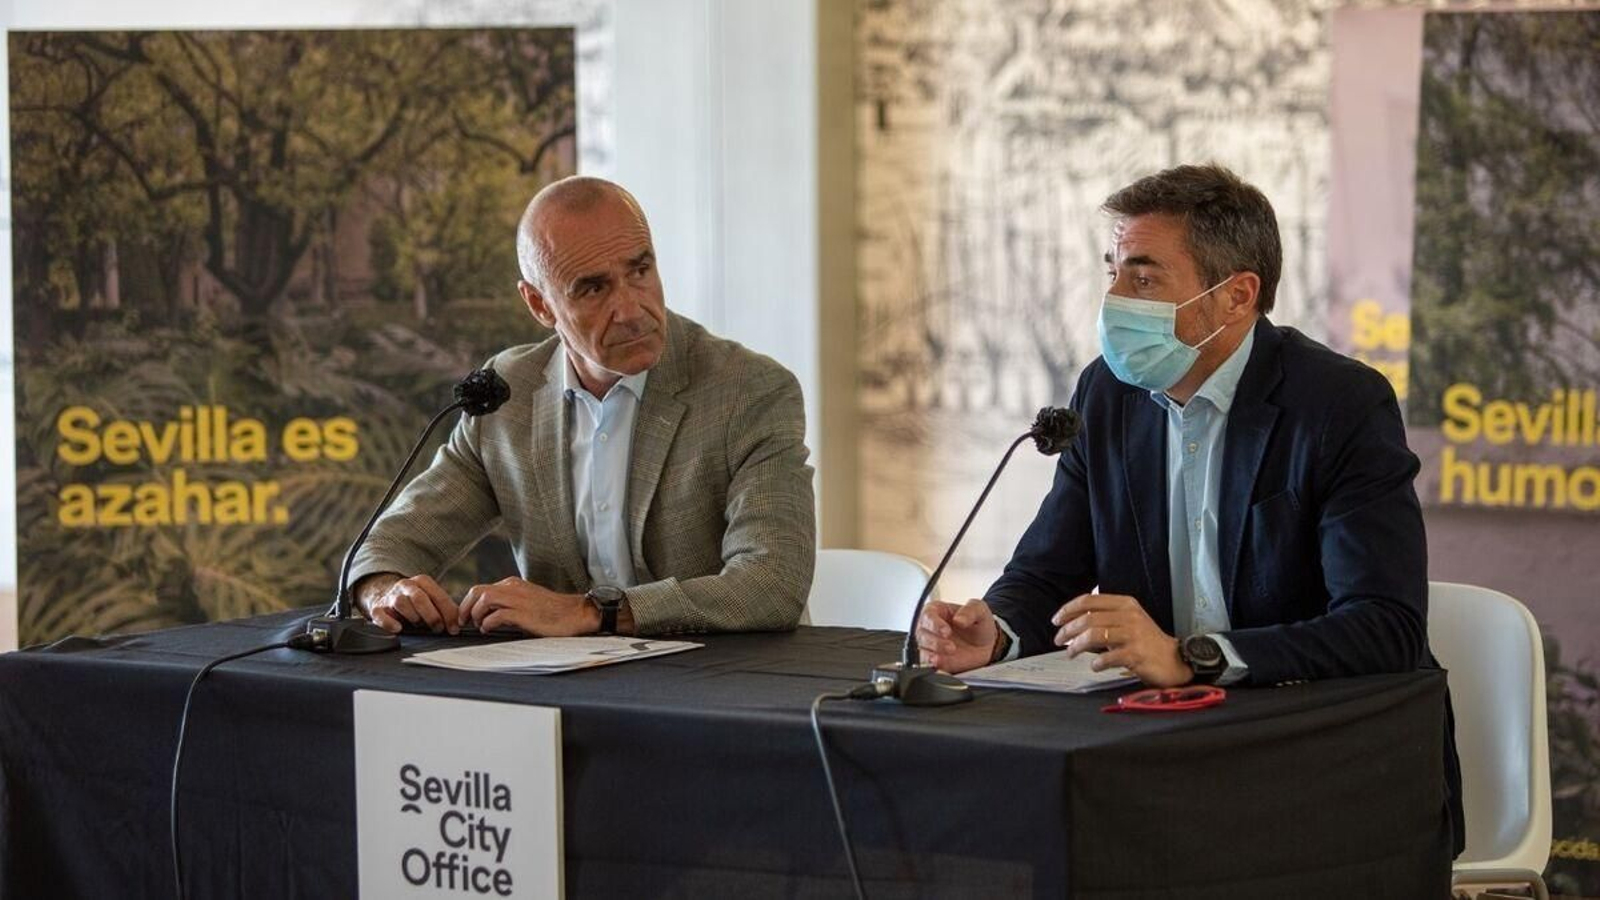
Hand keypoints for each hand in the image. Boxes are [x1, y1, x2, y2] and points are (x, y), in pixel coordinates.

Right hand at [361, 573, 460, 633]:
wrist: (386, 596)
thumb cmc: (414, 602)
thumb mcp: (431, 600)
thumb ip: (446, 609)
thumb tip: (459, 623)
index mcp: (423, 582)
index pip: (438, 596)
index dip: (448, 614)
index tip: (454, 628)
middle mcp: (406, 586)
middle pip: (420, 598)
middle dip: (432, 616)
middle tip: (438, 629)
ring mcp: (391, 596)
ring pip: (401, 603)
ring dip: (413, 617)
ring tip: (418, 625)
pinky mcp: (378, 608)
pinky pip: (380, 614)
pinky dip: (389, 622)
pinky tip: (398, 628)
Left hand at [458, 577, 599, 636]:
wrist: (575, 614)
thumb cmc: (552, 613)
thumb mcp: (525, 603)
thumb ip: (508, 605)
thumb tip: (488, 616)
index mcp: (512, 584)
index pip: (480, 589)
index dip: (468, 604)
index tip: (465, 617)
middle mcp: (512, 587)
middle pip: (477, 591)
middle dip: (465, 608)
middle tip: (464, 623)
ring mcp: (517, 599)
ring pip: (483, 599)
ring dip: (476, 614)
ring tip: (480, 626)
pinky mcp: (522, 613)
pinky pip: (496, 615)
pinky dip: (488, 623)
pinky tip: (490, 629)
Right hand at [915, 599, 999, 673]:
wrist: (985, 645)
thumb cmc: (977, 623)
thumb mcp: (979, 610)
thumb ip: (969, 611)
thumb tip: (959, 619)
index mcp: (936, 611)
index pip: (928, 616)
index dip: (935, 624)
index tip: (946, 632)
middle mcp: (928, 628)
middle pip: (922, 634)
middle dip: (935, 642)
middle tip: (951, 647)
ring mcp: (929, 646)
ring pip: (922, 650)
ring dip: (932, 655)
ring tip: (946, 657)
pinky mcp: (933, 661)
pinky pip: (927, 664)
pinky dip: (932, 665)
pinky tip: (940, 664)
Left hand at [1053, 593, 1192, 686]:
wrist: (1174, 660)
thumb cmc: (1146, 641)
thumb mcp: (1126, 621)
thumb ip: (1104, 617)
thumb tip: (1073, 620)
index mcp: (1125, 603)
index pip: (1089, 600)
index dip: (1068, 609)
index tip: (1056, 620)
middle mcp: (1129, 616)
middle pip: (1088, 619)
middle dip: (1068, 630)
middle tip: (1058, 640)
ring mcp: (1134, 635)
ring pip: (1095, 635)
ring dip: (1077, 646)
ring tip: (1070, 653)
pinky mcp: (1137, 654)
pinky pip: (1109, 657)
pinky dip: (1097, 662)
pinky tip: (1094, 666)